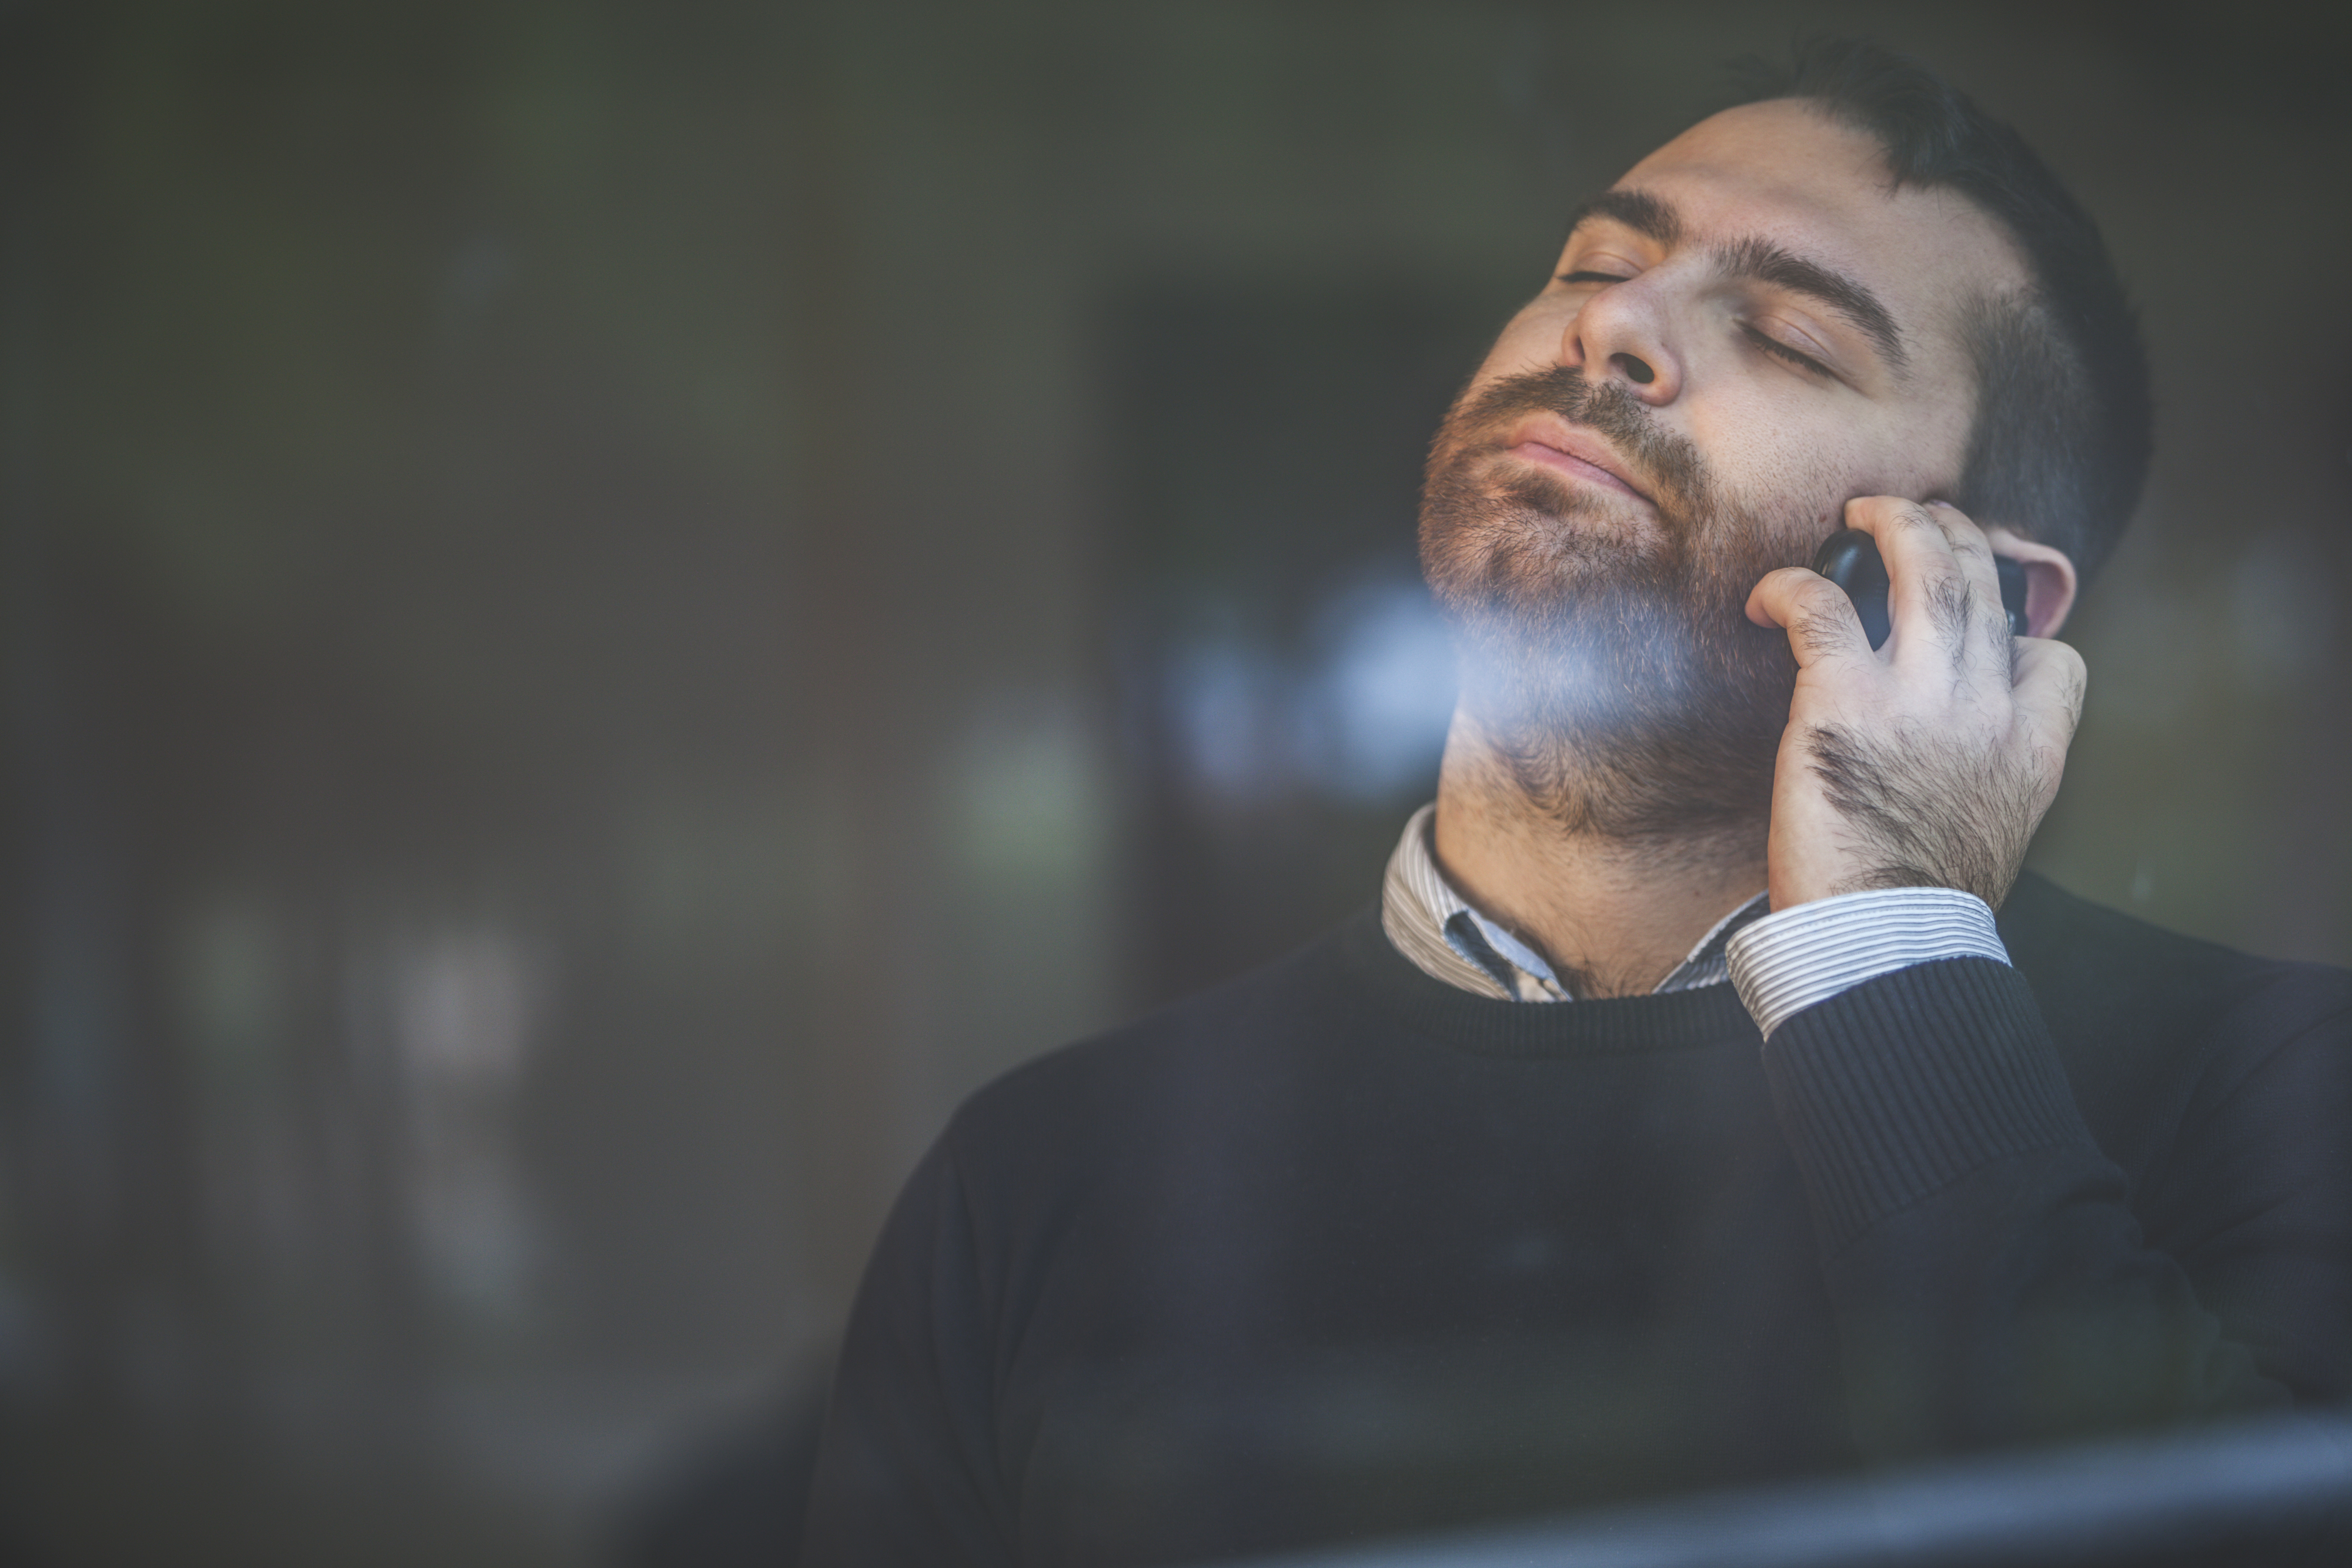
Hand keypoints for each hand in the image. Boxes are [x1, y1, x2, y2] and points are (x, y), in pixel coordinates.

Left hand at [1744, 498, 2086, 910]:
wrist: (1881, 937)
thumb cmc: (1915, 903)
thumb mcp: (1991, 834)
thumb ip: (1986, 776)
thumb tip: (1953, 757)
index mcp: (2032, 750)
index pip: (2055, 660)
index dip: (2023, 635)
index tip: (1986, 633)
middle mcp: (1986, 709)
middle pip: (1985, 587)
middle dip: (1954, 535)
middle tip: (1916, 519)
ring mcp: (1918, 696)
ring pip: (1923, 567)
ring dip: (1893, 523)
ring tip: (1862, 512)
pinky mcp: (1842, 698)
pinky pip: (1822, 607)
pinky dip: (1789, 586)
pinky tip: (1767, 597)